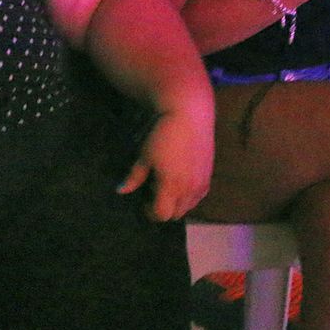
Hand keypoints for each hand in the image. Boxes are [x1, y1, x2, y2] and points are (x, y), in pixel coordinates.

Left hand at [118, 106, 214, 221]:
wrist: (190, 115)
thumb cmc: (163, 135)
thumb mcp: (144, 155)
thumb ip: (134, 177)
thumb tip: (120, 191)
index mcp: (171, 186)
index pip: (162, 214)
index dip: (150, 212)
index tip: (143, 202)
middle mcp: (189, 189)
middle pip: (176, 214)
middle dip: (163, 208)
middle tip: (153, 192)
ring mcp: (202, 183)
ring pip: (189, 207)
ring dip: (176, 203)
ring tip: (166, 186)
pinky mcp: (209, 175)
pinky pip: (199, 196)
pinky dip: (189, 196)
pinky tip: (180, 181)